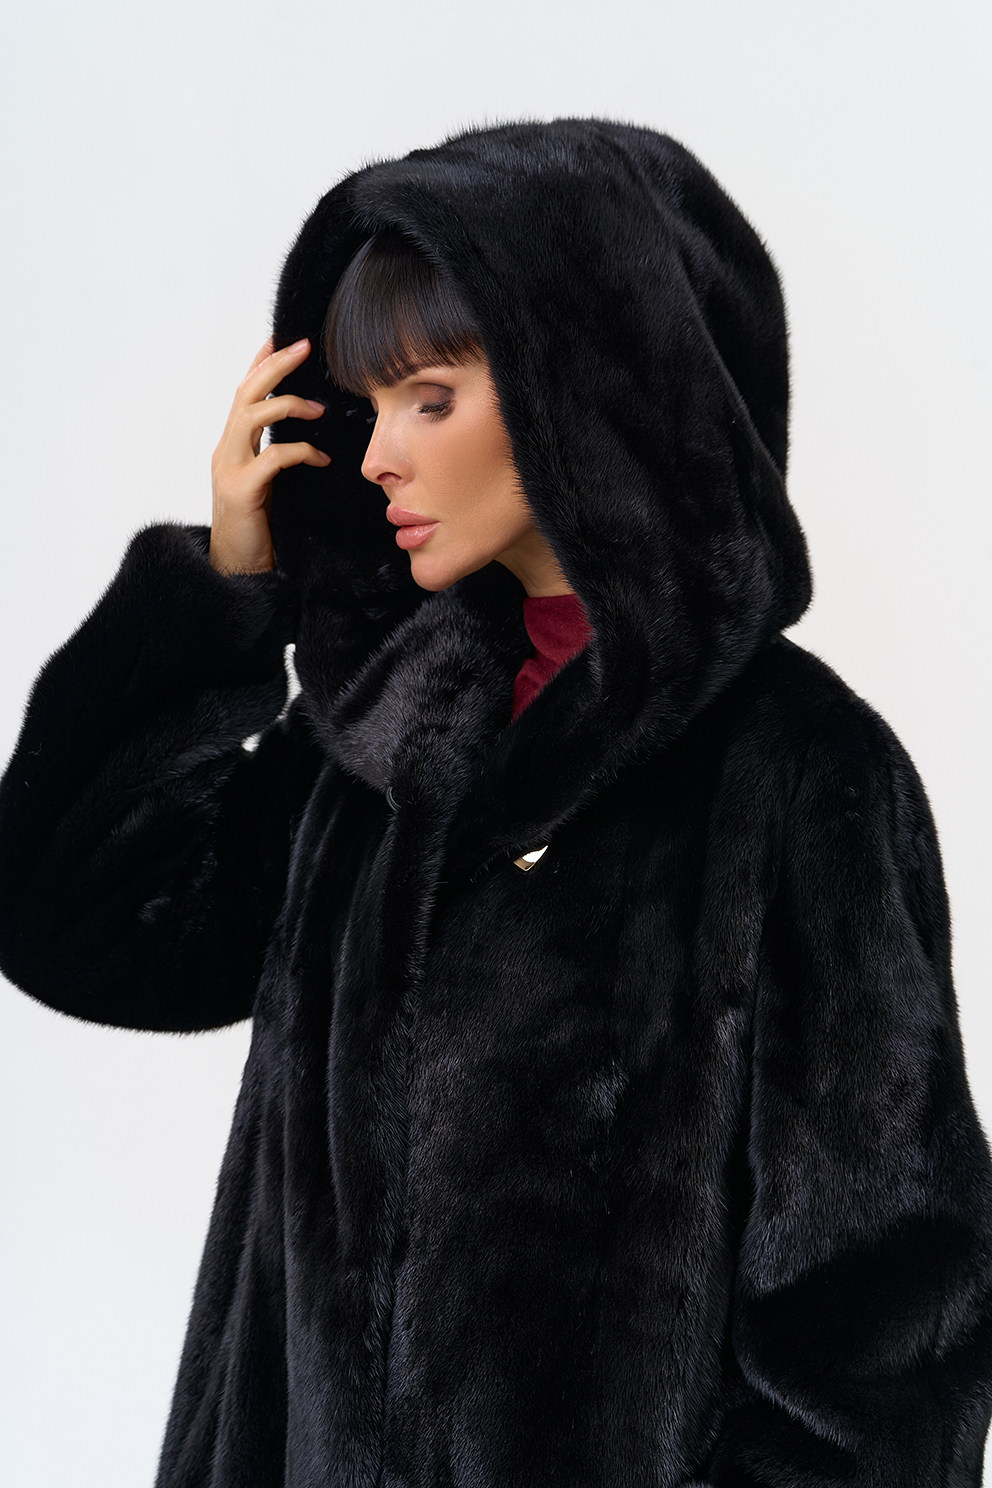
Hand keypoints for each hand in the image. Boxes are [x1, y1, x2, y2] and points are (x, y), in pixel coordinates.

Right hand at [208, 337, 329, 574]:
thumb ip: (278, 458)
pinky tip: (322, 460)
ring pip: (251, 416)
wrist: (236, 572)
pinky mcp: (241, 491)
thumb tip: (310, 434)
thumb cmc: (257, 530)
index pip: (244, 393)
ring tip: (319, 409)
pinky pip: (273, 458)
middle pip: (245, 393)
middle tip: (304, 346)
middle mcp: (225, 451)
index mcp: (232, 447)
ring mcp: (229, 469)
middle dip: (274, 365)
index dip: (261, 362)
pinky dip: (302, 452)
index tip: (282, 337)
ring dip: (288, 404)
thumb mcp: (269, 486)